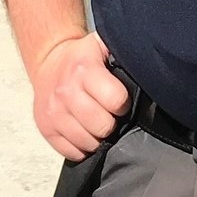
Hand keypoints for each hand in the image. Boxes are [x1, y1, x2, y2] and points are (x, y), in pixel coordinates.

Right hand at [32, 32, 128, 159]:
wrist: (48, 62)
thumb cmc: (83, 58)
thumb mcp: (103, 44)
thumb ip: (124, 53)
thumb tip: (150, 65)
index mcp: (84, 69)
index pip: (115, 100)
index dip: (123, 104)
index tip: (121, 101)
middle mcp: (66, 91)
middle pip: (102, 126)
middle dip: (111, 123)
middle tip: (109, 114)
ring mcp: (53, 112)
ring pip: (87, 142)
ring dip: (97, 137)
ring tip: (97, 123)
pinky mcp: (45, 128)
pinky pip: (71, 152)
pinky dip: (82, 147)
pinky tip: (84, 132)